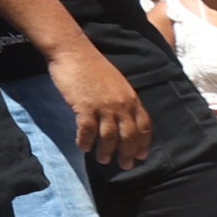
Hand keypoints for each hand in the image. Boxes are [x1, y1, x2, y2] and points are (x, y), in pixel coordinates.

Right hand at [48, 41, 153, 169]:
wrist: (72, 50)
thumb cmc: (91, 64)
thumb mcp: (115, 82)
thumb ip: (121, 99)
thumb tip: (121, 118)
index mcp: (131, 97)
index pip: (144, 126)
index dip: (143, 143)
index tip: (140, 156)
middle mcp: (121, 104)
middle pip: (129, 136)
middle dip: (127, 153)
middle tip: (124, 165)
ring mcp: (104, 106)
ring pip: (109, 137)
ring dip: (107, 151)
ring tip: (102, 160)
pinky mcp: (85, 107)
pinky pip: (88, 131)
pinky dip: (86, 141)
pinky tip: (83, 147)